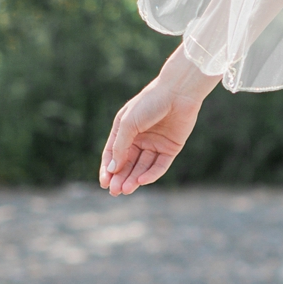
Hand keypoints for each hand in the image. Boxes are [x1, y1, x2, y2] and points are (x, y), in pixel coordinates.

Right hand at [99, 50, 216, 194]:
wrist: (178, 92)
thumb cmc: (149, 103)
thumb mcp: (128, 123)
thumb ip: (120, 146)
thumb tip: (112, 169)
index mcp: (125, 129)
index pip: (113, 154)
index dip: (108, 169)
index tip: (104, 183)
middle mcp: (140, 138)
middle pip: (128, 163)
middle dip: (120, 177)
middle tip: (115, 191)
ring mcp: (155, 143)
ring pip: (142, 166)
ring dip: (134, 178)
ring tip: (126, 189)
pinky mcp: (171, 148)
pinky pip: (159, 165)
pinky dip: (151, 174)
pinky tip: (142, 181)